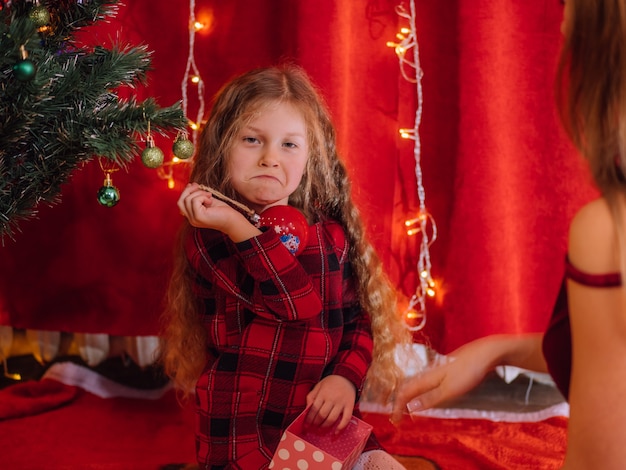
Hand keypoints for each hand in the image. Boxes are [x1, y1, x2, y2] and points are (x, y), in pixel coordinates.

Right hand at [178, 183, 260, 240]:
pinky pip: (194, 201)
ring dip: (199, 193)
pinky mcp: (198, 217)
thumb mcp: (207, 200)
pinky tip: (210, 200)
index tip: (194, 185)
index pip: (180, 203)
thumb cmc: (222, 211)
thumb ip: (198, 195)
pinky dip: (202, 197)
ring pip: (188, 199)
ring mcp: (194, 219)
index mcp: (192, 216)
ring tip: (209, 196)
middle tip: (199, 186)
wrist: (232, 220)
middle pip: (180, 201)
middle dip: (188, 190)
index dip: (185, 192)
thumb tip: (190, 184)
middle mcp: (191, 220)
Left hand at [305, 375, 355, 432]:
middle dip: (316, 423)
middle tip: (313, 427)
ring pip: (332, 418)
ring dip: (325, 426)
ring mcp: (341, 403)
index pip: (314, 408)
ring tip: (321, 428)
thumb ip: (311, 396)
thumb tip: (306, 409)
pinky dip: (341, 427)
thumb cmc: (330, 382)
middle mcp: (332, 398)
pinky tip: (336, 432)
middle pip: (322, 415)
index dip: (309, 418)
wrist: (346, 377)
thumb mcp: (318, 385)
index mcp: (323, 393)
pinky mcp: (350, 406)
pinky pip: (346, 418)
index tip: (306, 424)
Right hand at [390, 336, 512, 422]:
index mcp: (426, 378)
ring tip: (407, 410)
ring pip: (416, 384)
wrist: (485, 352)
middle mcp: (428, 373)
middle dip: (400, 402)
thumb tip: (410, 408)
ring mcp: (437, 370)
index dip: (397, 407)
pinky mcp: (446, 370)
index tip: (395, 421)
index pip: (404, 393)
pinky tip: (426, 397)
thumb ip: (430, 398)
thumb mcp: (450, 389)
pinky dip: (420, 393)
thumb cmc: (468, 371)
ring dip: (409, 398)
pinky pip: (426, 383)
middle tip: (397, 418)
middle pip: (407, 387)